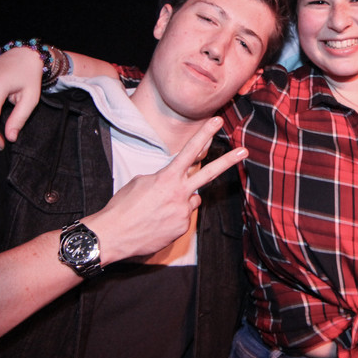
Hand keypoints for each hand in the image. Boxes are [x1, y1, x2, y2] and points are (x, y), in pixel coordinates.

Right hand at [85, 117, 247, 260]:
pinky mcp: (182, 228)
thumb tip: (178, 186)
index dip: (204, 134)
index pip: (189, 150)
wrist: (113, 235)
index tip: (217, 121)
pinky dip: (173, 219)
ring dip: (180, 202)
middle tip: (244, 151)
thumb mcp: (140, 183)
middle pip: (208, 173)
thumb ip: (163, 180)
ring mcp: (183, 212)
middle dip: (228, 161)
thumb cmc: (122, 207)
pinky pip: (183, 217)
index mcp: (166, 178)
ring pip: (191, 200)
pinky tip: (157, 223)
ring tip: (157, 210)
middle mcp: (179, 193)